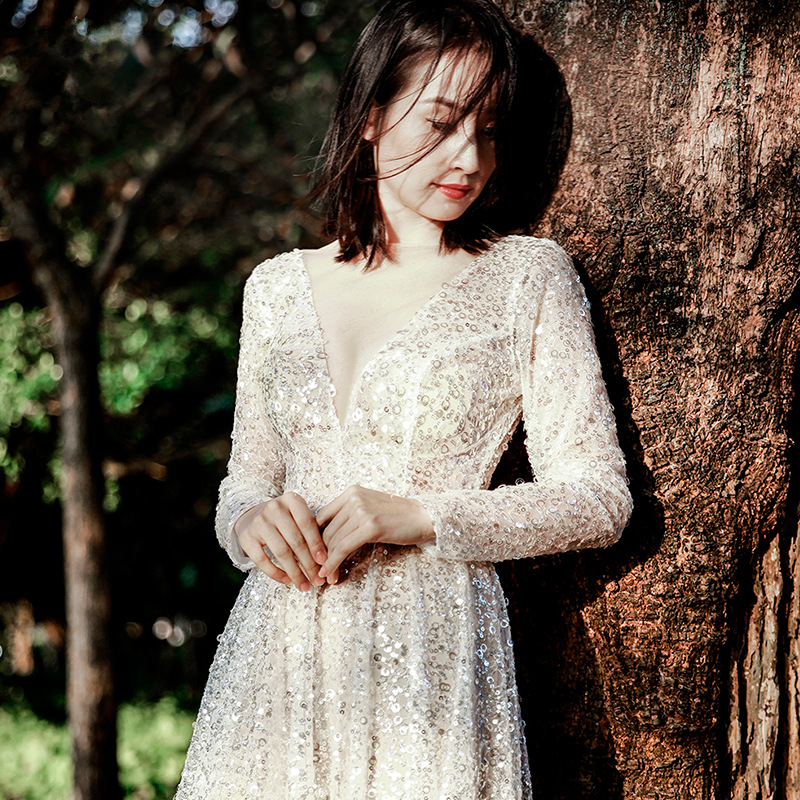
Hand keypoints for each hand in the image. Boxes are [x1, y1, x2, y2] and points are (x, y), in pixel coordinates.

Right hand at [234, 492, 326, 590]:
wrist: (252, 515)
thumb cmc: (285, 519)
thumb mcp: (298, 517)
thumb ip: (312, 532)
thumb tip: (326, 562)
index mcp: (291, 500)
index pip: (307, 523)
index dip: (317, 544)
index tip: (325, 562)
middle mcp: (274, 507)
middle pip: (295, 540)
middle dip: (308, 563)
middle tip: (318, 580)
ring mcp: (259, 521)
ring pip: (281, 551)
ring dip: (295, 572)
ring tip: (304, 585)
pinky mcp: (246, 536)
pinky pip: (262, 559)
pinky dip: (276, 572)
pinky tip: (287, 581)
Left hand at [316, 485, 433, 584]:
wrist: (424, 517)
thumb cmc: (397, 516)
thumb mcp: (369, 507)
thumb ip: (348, 515)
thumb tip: (325, 537)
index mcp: (351, 492)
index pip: (322, 516)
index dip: (314, 538)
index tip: (313, 555)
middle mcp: (354, 498)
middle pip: (325, 530)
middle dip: (318, 554)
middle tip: (316, 570)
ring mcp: (362, 511)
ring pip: (333, 541)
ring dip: (325, 563)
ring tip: (324, 577)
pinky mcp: (370, 527)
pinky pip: (343, 548)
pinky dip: (333, 563)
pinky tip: (330, 574)